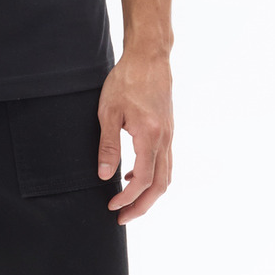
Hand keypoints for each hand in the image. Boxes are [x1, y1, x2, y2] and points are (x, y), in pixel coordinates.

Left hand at [97, 52, 173, 223]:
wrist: (150, 57)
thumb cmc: (127, 80)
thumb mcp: (108, 113)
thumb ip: (108, 146)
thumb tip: (105, 175)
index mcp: (150, 136)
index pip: (142, 179)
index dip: (128, 198)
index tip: (112, 206)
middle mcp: (165, 139)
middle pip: (160, 185)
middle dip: (142, 206)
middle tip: (122, 217)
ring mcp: (169, 135)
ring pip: (166, 175)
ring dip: (149, 194)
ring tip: (128, 202)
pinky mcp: (168, 130)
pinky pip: (164, 162)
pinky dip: (152, 176)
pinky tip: (132, 175)